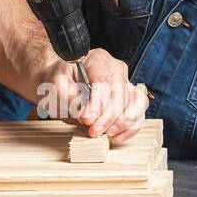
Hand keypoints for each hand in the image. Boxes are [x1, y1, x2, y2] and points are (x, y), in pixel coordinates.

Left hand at [34, 48, 149, 142]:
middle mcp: (116, 69)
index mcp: (97, 59)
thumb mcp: (56, 85)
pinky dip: (130, 128)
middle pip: (120, 94)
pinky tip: (116, 137)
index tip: (87, 119)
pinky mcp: (130, 99)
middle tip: (93, 130)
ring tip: (105, 133)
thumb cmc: (61, 81)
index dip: (97, 104)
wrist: (63, 83)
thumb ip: (70, 98)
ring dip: (122, 123)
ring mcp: (126, 83)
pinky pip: (139, 114)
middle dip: (107, 117)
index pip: (103, 83)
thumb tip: (87, 115)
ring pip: (136, 103)